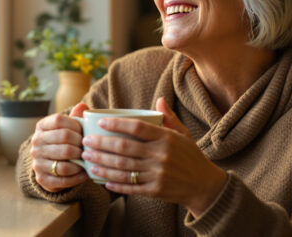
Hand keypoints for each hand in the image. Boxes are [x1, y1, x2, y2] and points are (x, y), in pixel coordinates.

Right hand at [30, 103, 89, 191]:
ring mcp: (37, 161)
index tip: (84, 132)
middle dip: (81, 143)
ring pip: (64, 161)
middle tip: (89, 147)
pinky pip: (63, 179)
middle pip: (64, 138)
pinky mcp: (42, 178)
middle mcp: (36, 143)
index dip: (76, 125)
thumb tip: (83, 106)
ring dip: (80, 161)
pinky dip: (77, 177)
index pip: (59, 120)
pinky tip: (85, 173)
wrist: (50, 166)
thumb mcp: (68, 128)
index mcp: (42, 126)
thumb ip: (76, 117)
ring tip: (88, 160)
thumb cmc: (64, 143)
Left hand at [80, 98, 226, 215]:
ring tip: (88, 159)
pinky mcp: (155, 191)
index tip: (101, 122)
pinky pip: (131, 187)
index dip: (117, 124)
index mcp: (167, 138)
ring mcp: (158, 175)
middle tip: (86, 142)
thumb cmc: (191, 156)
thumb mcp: (184, 134)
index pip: (137, 128)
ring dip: (102, 164)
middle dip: (101, 145)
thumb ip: (170, 118)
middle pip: (124, 148)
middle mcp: (161, 156)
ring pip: (123, 168)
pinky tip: (102, 179)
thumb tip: (159, 100)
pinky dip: (115, 183)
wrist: (205, 186)